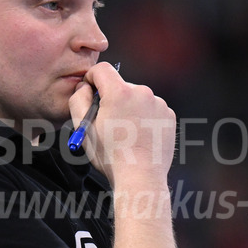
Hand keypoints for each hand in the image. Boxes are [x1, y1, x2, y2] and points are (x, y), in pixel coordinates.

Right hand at [69, 62, 175, 185]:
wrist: (140, 177)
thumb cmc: (110, 155)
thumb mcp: (84, 128)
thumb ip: (78, 100)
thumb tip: (84, 87)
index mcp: (119, 92)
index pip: (102, 69)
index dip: (92, 79)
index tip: (90, 92)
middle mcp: (142, 92)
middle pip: (120, 85)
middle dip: (112, 98)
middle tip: (108, 122)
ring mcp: (158, 103)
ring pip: (136, 98)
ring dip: (129, 108)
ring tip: (126, 134)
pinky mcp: (168, 115)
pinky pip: (151, 109)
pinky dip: (144, 118)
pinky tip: (139, 136)